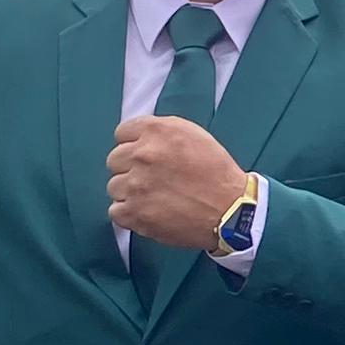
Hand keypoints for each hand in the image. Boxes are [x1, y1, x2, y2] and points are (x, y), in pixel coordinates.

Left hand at [107, 114, 250, 251]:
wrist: (230, 210)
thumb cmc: (215, 172)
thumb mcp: (193, 134)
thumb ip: (161, 131)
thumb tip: (136, 138)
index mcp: (156, 131)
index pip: (121, 133)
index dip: (134, 145)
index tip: (146, 156)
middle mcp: (142, 155)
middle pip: (114, 160)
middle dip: (130, 168)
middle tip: (152, 178)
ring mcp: (136, 185)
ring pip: (114, 186)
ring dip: (130, 192)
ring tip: (154, 197)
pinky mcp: (134, 213)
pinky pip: (115, 211)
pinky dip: (129, 214)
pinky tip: (149, 212)